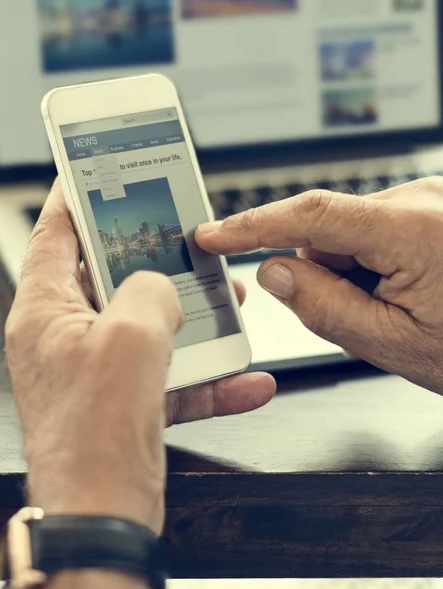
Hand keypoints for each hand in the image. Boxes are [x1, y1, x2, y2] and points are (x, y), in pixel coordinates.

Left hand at [5, 181, 274, 534]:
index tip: (96, 173)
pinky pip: (167, 375)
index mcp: (45, 312)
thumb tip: (161, 288)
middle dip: (153, 259)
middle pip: (108, 276)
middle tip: (183, 240)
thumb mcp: (130, 338)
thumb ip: (149, 292)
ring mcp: (94, 371)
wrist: (102, 516)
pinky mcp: (122, 402)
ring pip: (145, 324)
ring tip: (229, 303)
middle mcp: (64, 337)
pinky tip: (246, 378)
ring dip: (190, 316)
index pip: (55, 234)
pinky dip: (205, 375)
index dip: (75, 197)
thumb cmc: (94, 435)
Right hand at [196, 177, 442, 394]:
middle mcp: (424, 200)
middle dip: (321, 272)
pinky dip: (372, 263)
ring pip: (349, 233)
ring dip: (351, 271)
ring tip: (398, 307)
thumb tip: (274, 273)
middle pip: (327, 229)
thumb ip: (323, 307)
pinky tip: (408, 291)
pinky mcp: (433, 207)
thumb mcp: (395, 344)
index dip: (251, 224)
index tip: (213, 234)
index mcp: (416, 230)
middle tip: (359, 315)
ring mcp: (432, 199)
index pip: (310, 215)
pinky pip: (374, 230)